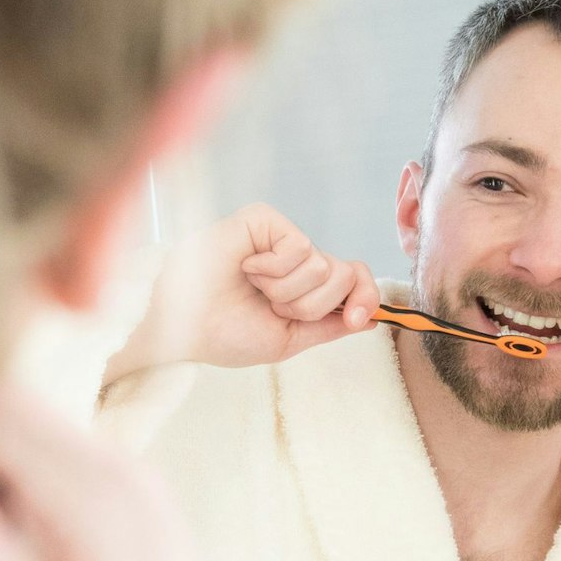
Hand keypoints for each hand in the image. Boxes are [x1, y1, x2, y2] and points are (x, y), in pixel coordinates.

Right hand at [107, 203, 380, 378]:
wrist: (185, 327)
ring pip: (324, 267)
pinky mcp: (265, 220)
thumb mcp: (289, 340)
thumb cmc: (226, 334)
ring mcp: (281, 238)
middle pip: (346, 276)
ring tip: (254, 289)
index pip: (356, 280)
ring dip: (287, 292)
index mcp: (305, 288)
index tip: (358, 319)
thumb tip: (374, 317)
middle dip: (312, 306)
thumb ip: (331, 325)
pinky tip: (247, 269)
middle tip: (274, 308)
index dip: (366, 298)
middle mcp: (298, 260)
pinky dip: (274, 270)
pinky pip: (301, 248)